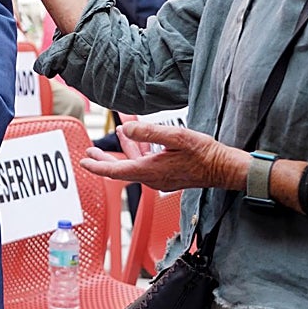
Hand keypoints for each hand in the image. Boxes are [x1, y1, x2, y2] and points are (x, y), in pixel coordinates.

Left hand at [80, 121, 247, 192]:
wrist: (224, 168)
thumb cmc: (204, 153)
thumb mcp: (176, 137)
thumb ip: (149, 133)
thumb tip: (126, 130)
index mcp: (150, 170)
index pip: (115, 171)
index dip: (97, 166)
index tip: (83, 162)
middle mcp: (152, 178)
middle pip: (120, 171)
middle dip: (103, 161)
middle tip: (89, 154)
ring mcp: (160, 178)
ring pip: (133, 166)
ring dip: (121, 154)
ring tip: (113, 139)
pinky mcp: (167, 175)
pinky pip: (145, 165)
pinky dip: (137, 153)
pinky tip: (136, 141)